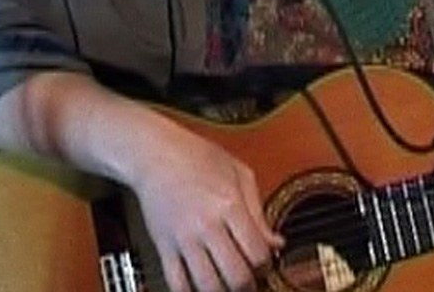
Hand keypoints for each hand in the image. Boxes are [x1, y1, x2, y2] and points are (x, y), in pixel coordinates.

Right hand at [129, 126, 284, 291]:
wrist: (156, 154)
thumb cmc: (199, 158)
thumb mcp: (241, 174)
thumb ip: (259, 212)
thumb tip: (276, 242)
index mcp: (230, 205)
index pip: (257, 252)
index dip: (267, 266)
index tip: (266, 265)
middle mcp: (207, 225)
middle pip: (235, 274)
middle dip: (249, 285)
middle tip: (251, 282)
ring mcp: (183, 239)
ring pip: (207, 285)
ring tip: (229, 286)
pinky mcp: (163, 246)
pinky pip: (176, 282)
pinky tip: (201, 289)